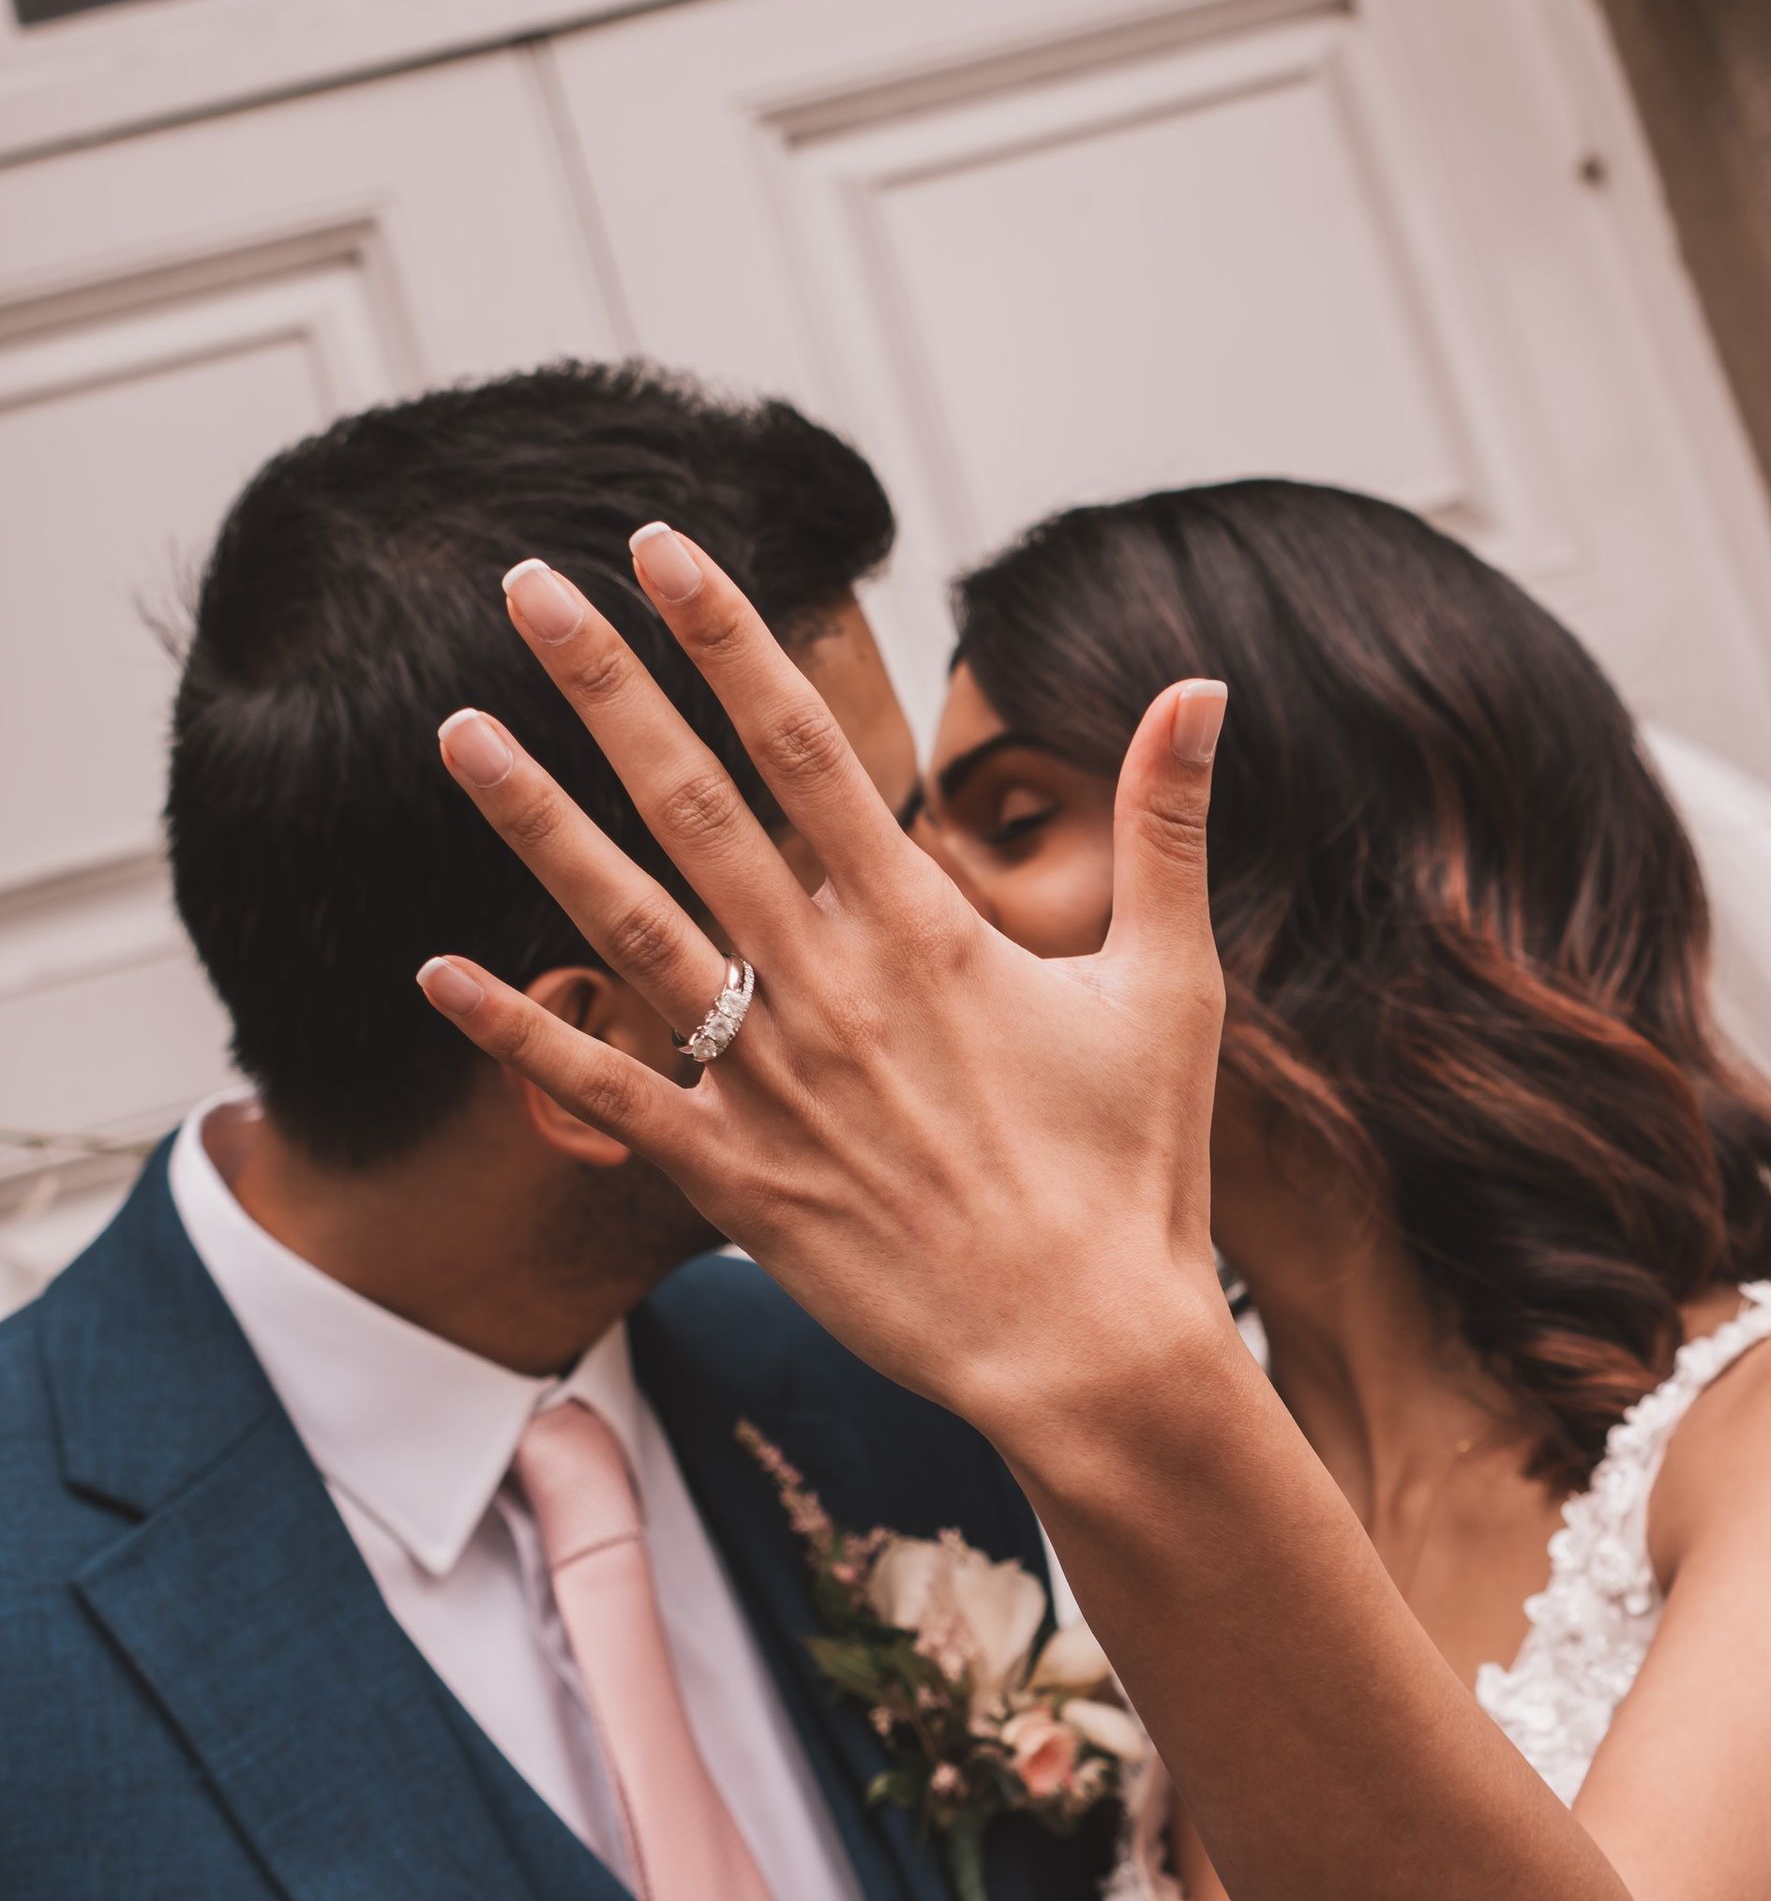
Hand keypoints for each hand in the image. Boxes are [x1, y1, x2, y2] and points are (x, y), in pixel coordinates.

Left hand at [418, 526, 1233, 1439]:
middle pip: (694, 804)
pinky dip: (523, 1039)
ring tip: (456, 733)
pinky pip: (609, 1098)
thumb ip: (1171, 829)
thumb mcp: (1169, 986)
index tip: (662, 550)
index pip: (806, 745)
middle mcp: (829, 985)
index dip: (729, 637)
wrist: (1088, 1350)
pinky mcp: (736, 1182)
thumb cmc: (1137, 1170)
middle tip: (527, 587)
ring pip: (631, 926)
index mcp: (925, 928)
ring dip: (537, 826)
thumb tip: (1203, 688)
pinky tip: (437, 975)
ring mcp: (771, 1084)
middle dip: (605, 687)